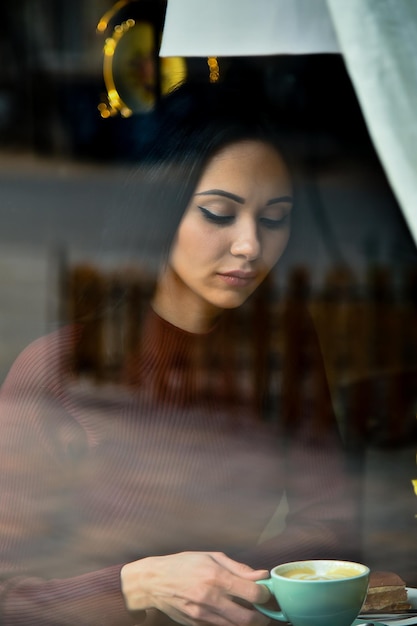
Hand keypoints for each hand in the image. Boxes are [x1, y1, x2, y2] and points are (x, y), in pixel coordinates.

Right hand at [120, 551, 270, 625]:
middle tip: (266, 611)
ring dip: (249, 623)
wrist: (155, 582)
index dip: (266, 595)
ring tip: (252, 613)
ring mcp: (204, 616)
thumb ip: (239, 568)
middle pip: (249, 619)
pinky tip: (233, 615)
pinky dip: (232, 624)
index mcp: (216, 577)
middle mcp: (211, 599)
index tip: (266, 592)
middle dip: (264, 618)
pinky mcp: (197, 625)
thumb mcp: (212, 557)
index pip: (253, 593)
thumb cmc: (184, 564)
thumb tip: (262, 575)